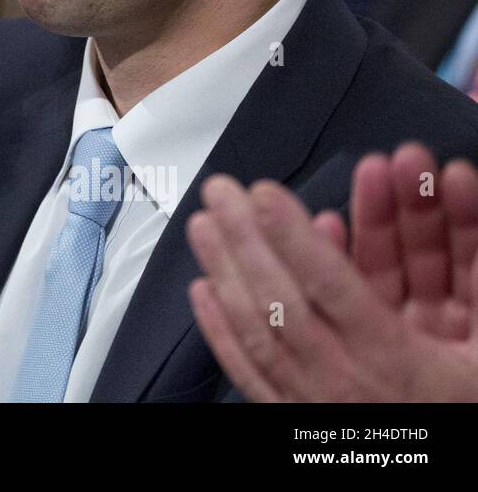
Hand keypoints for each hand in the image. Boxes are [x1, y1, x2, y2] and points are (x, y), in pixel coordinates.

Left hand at [186, 144, 477, 401]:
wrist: (446, 468)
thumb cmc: (460, 394)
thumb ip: (466, 278)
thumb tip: (399, 212)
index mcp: (402, 364)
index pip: (335, 289)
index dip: (295, 237)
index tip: (264, 193)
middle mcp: (353, 384)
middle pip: (285, 302)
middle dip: (248, 239)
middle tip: (221, 190)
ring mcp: (322, 403)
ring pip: (261, 331)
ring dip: (228, 272)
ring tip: (202, 225)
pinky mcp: (302, 419)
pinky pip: (252, 374)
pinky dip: (222, 330)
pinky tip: (201, 291)